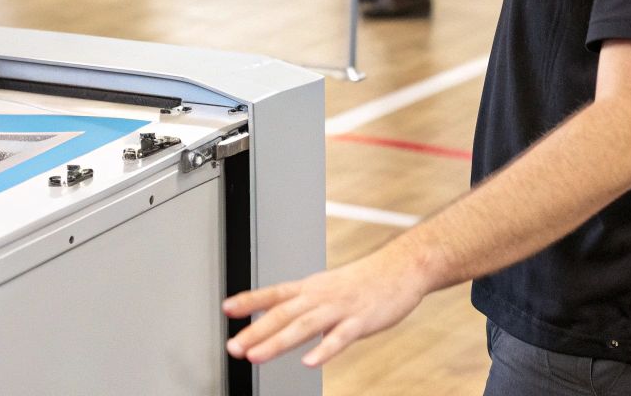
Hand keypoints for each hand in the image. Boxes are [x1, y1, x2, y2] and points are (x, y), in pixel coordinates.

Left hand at [222, 246, 432, 367]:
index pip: (275, 293)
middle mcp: (321, 296)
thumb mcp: (330, 287)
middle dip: (255, 331)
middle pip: (283, 314)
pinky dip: (323, 350)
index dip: (250, 300)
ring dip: (278, 342)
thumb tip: (283, 319)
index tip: (227, 309)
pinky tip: (309, 362)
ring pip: (304, 326)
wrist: (402, 267)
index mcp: (312, 288)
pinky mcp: (360, 321)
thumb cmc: (366, 281)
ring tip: (256, 356)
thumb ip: (307, 305)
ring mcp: (340, 308)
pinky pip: (340, 337)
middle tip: (232, 346)